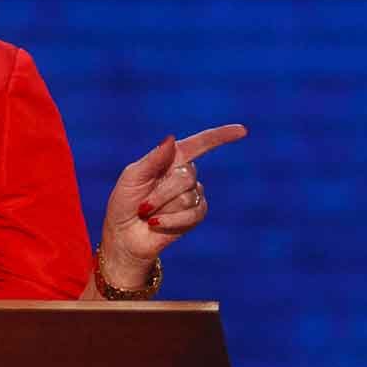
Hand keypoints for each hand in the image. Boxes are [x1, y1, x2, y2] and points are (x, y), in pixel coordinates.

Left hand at [99, 124, 247, 286]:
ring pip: (188, 195)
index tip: (242, 131)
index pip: (200, 144)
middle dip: (161, 193)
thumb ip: (153, 159)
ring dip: (162, 207)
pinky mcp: (196, 214)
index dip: (221, 136)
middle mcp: (185, 174)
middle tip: (142, 205)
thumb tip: (172, 138)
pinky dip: (172, 220)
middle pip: (186, 175)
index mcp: (171, 158)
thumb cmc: (124, 202)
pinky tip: (156, 223)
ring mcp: (193, 194)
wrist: (124, 235)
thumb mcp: (132, 177)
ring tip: (148, 214)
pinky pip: (194, 213)